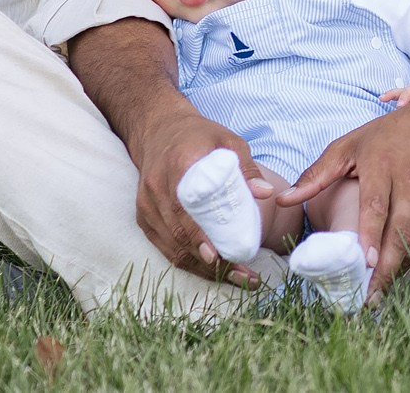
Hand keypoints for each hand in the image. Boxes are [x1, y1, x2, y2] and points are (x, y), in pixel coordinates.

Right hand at [125, 105, 268, 286]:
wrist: (159, 130)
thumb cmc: (199, 135)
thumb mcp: (228, 140)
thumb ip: (246, 167)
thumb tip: (266, 193)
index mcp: (177, 168)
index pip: (184, 209)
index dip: (198, 236)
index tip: (217, 256)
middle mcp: (156, 191)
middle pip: (178, 236)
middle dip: (210, 262)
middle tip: (242, 275)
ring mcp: (146, 207)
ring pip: (171, 248)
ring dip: (202, 269)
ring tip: (235, 278)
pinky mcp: (143, 218)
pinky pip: (164, 247)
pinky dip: (188, 261)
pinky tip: (213, 270)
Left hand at [281, 87, 409, 297]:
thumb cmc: (390, 134)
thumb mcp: (350, 145)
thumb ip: (317, 174)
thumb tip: (282, 200)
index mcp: (382, 166)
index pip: (376, 206)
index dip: (371, 235)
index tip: (365, 262)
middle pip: (399, 231)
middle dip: (386, 267)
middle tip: (368, 297)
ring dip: (398, 269)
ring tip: (377, 294)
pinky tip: (395, 272)